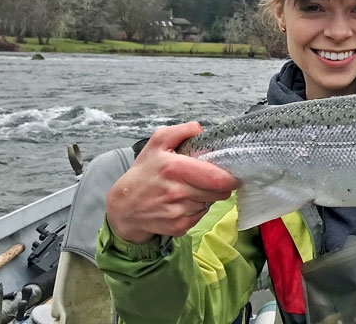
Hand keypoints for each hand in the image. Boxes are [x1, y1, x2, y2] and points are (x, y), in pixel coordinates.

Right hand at [105, 122, 239, 243]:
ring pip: (209, 204)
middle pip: (219, 193)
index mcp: (174, 168)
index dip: (230, 177)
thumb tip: (200, 129)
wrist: (124, 206)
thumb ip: (180, 131)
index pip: (217, 178)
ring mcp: (177, 212)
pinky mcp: (178, 227)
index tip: (231, 173)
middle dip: (219, 186)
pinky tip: (182, 203)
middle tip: (208, 180)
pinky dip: (196, 210)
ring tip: (189, 190)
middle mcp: (177, 192)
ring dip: (206, 198)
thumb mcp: (157, 144)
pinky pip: (200, 217)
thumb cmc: (144, 173)